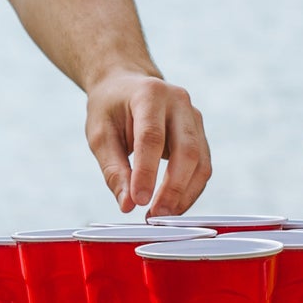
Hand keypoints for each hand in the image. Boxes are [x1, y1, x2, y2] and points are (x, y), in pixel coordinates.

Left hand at [85, 71, 211, 215]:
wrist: (126, 86)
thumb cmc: (110, 109)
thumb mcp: (100, 135)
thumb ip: (113, 170)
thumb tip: (128, 205)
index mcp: (149, 94)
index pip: (152, 137)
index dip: (147, 173)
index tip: (139, 202)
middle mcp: (178, 102)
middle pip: (187, 150)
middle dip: (173, 189)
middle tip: (156, 216)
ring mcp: (194, 118)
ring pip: (201, 163)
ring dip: (185, 195)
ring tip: (163, 217)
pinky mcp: (200, 135)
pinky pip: (202, 169)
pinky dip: (189, 192)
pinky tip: (173, 207)